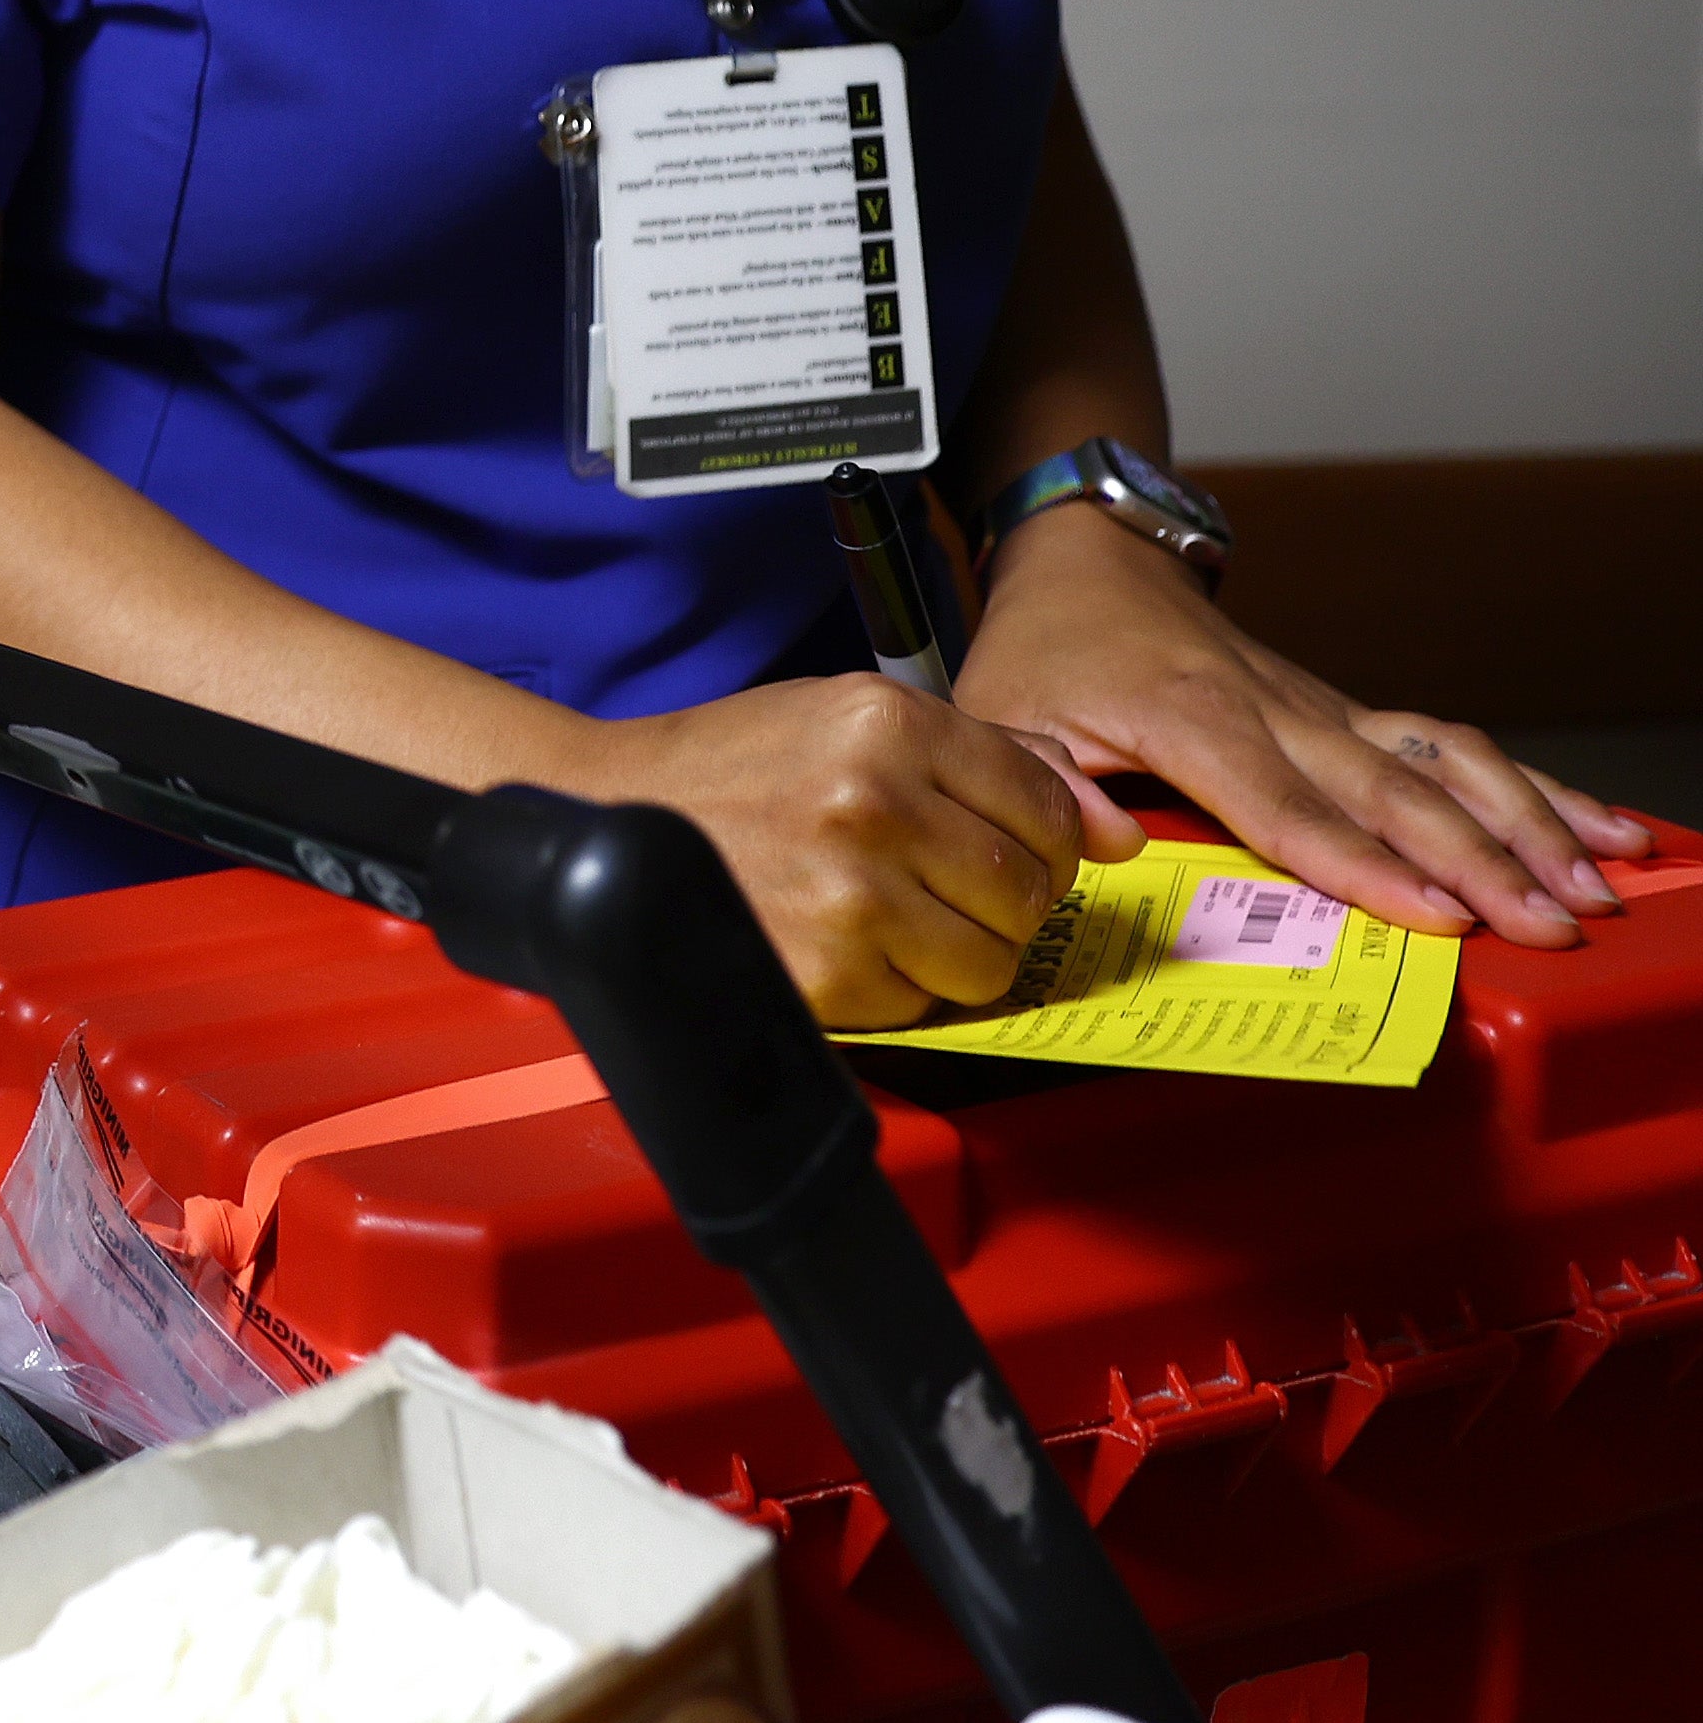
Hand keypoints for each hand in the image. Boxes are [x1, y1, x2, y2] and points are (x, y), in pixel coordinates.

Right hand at [583, 674, 1100, 1027]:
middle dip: (999, 901)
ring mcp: (848, 893)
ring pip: (990, 962)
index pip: (1048, 809)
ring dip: (954, 952)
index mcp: (889, 722)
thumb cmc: (735, 765)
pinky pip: (921, 1004)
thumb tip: (1119, 832)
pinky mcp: (823, 972)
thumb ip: (1000, 762)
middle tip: (935, 884)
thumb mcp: (858, 719)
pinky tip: (842, 941)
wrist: (602, 812)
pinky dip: (894, 986)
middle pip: (1028, 892)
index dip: (1040, 840)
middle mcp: (873, 802)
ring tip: (889, 916)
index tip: (999, 847)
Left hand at [957, 510, 1641, 948]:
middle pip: (1394, 792)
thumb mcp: (1003, 715)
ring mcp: (1323, 707)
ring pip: (1443, 760)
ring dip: (1527, 821)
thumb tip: (1104, 844)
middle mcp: (1275, 707)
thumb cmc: (1045, 647)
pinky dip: (1527, 785)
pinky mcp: (1347, 711)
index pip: (1288, 807)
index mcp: (1190, 717)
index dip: (1365, 865)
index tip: (1440, 915)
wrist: (1088, 555)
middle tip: (1553, 924)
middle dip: (1482, 861)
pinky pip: (1448, 746)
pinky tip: (1597, 824)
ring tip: (1599, 880)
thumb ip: (1043, 784)